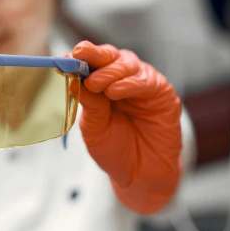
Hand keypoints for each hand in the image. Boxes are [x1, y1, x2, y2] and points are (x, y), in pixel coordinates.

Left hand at [71, 41, 182, 214]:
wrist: (139, 175)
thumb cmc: (114, 148)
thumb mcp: (93, 126)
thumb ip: (88, 102)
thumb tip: (71, 77)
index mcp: (104, 83)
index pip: (92, 62)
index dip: (80, 57)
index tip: (66, 56)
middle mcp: (125, 79)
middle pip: (110, 56)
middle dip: (94, 54)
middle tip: (79, 55)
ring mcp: (145, 84)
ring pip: (128, 64)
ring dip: (109, 72)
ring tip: (95, 83)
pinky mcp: (164, 95)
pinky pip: (146, 82)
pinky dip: (129, 84)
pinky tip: (115, 91)